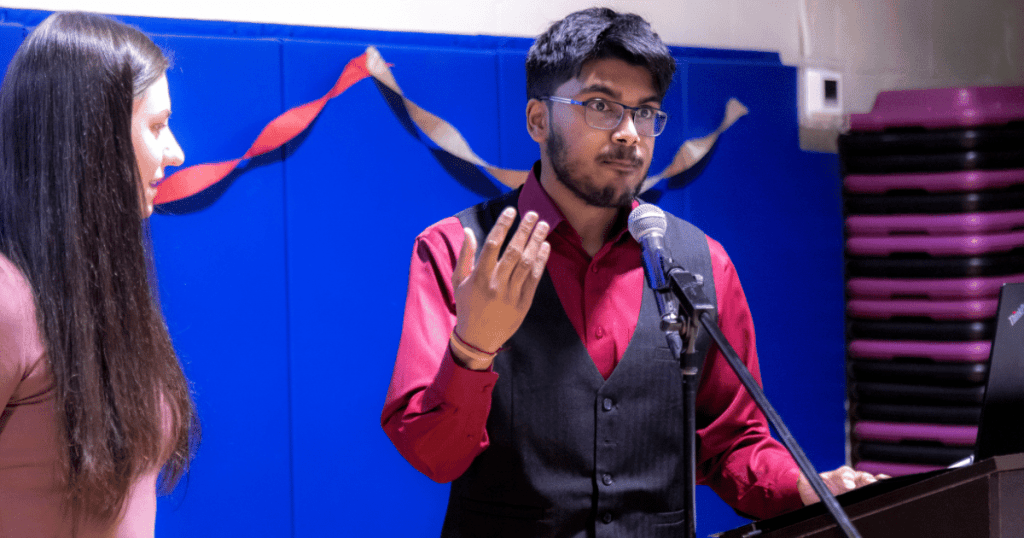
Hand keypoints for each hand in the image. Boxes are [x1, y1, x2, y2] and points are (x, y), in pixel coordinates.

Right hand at [451, 207, 549, 368]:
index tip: (510, 211)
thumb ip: (465, 256)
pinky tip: (545, 246)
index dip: (502, 226)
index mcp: (478, 277)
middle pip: (513, 251)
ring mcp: (511, 294)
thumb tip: (470, 232)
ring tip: (543, 225)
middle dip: (524, 230)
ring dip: (536, 242)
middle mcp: (496, 284)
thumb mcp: (458, 281)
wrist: (477, 338)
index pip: (492, 245)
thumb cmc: (466, 306)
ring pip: (526, 262)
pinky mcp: (523, 303)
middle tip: (533, 214)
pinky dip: (540, 261)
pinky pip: (534, 278)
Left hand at [798, 466, 888, 504]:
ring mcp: (860, 485)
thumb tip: (802, 472)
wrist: (821, 503)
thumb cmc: (816, 494)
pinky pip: (877, 486)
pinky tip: (884, 482)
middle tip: (868, 483)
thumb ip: (805, 480)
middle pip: (860, 475)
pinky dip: (882, 482)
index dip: (846, 478)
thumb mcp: (808, 487)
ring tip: (876, 483)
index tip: (847, 484)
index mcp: (837, 475)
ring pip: (870, 480)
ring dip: (873, 481)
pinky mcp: (868, 491)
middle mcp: (851, 478)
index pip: (843, 473)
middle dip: (864, 479)